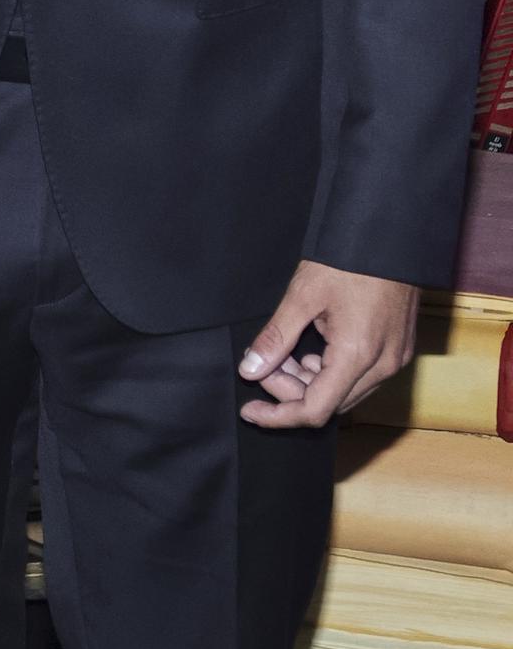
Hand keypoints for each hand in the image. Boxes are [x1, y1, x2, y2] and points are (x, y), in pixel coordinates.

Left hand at [238, 259, 417, 427]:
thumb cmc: (349, 257)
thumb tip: (250, 369)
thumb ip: (276, 337)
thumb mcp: (303, 294)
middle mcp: (382, 366)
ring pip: (345, 392)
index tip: (250, 410)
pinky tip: (315, 347)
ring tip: (286, 350)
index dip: (278, 416)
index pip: (315, 411)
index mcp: (358, 355)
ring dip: (311, 381)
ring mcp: (395, 360)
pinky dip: (333, 371)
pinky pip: (361, 378)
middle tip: (263, 363)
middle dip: (290, 390)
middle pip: (329, 404)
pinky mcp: (398, 350)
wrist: (391, 232)